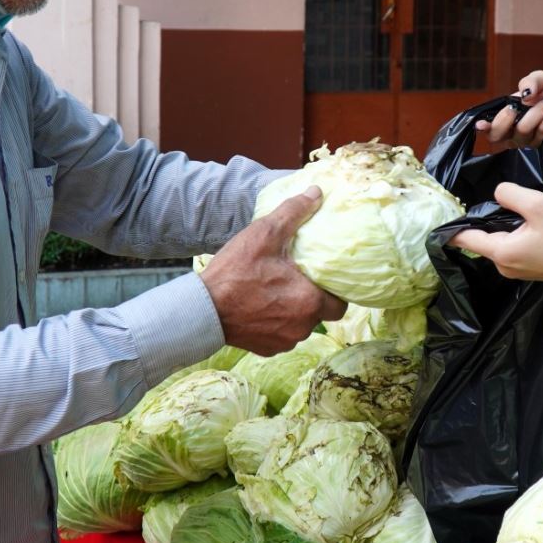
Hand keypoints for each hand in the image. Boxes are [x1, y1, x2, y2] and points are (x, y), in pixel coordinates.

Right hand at [199, 186, 346, 355]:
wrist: (202, 310)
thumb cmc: (235, 272)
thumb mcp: (264, 234)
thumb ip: (294, 212)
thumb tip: (316, 192)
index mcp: (310, 301)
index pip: (340, 304)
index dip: (336, 292)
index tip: (324, 279)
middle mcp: (302, 327)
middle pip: (321, 316)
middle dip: (314, 301)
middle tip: (299, 282)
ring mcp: (284, 341)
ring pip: (301, 327)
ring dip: (295, 313)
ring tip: (278, 293)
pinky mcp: (266, 350)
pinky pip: (281, 336)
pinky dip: (276, 324)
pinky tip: (262, 308)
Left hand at [448, 182, 542, 289]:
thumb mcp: (539, 205)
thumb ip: (509, 194)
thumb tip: (496, 194)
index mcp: (500, 252)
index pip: (463, 238)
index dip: (453, 221)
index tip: (448, 205)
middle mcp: (504, 267)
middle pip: (483, 237)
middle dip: (487, 217)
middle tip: (504, 198)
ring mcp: (518, 271)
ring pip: (500, 240)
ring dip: (506, 224)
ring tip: (525, 208)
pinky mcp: (532, 270)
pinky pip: (515, 247)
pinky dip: (519, 233)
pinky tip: (537, 223)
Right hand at [477, 71, 542, 149]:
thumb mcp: (540, 80)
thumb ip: (530, 81)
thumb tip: (523, 94)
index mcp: (506, 117)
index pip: (488, 126)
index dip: (483, 126)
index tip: (481, 124)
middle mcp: (512, 132)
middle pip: (497, 136)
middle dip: (504, 120)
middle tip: (516, 108)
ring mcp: (526, 141)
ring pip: (522, 131)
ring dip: (535, 113)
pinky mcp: (542, 146)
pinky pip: (542, 131)